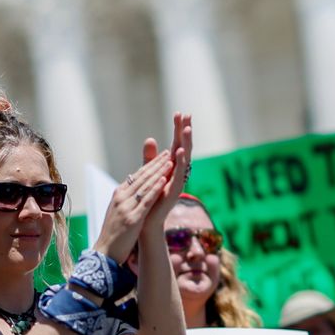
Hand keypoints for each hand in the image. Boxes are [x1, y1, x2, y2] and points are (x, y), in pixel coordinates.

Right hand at [95, 150, 173, 261]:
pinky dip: (155, 189)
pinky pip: (146, 200)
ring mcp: (126, 207)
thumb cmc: (113, 233)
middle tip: (167, 152)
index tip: (161, 156)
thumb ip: (126, 198)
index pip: (136, 175)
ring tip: (169, 161)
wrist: (105, 252)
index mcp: (118, 194)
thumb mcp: (119, 211)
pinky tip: (164, 180)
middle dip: (156, 164)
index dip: (150, 165)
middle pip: (141, 177)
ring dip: (158, 172)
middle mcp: (121, 197)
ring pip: (144, 185)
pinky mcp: (133, 218)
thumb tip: (134, 187)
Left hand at [141, 113, 193, 228]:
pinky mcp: (175, 190)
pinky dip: (181, 162)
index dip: (178, 129)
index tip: (180, 113)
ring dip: (186, 142)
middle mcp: (178, 172)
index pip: (177, 143)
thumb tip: (151, 138)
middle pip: (184, 147)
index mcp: (172, 167)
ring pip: (185, 158)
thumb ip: (150, 157)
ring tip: (187, 128)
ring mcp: (178, 181)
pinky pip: (180, 174)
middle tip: (187, 114)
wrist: (147, 221)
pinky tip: (181, 150)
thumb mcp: (149, 172)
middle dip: (185, 131)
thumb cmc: (149, 198)